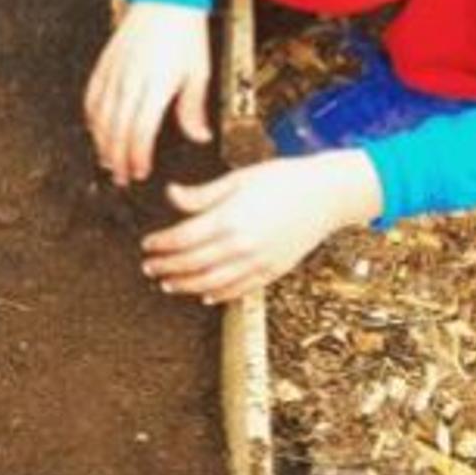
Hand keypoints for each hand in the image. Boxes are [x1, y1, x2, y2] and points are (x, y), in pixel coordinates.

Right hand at [85, 2, 211, 186]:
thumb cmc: (184, 33)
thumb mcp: (199, 72)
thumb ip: (193, 108)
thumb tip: (198, 136)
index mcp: (155, 85)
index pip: (139, 132)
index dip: (137, 156)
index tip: (140, 170)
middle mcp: (130, 81)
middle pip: (116, 130)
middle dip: (117, 158)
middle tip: (121, 176)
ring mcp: (113, 73)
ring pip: (99, 117)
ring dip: (101, 143)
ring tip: (106, 160)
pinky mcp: (104, 65)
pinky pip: (91, 97)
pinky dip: (91, 118)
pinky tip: (95, 130)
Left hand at [140, 152, 380, 303]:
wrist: (328, 193)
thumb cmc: (283, 179)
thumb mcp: (238, 179)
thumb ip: (202, 194)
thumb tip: (170, 194)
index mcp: (229, 218)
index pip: (182, 239)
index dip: (160, 244)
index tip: (147, 245)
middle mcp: (241, 244)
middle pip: (191, 263)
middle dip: (166, 267)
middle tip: (149, 267)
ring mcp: (258, 261)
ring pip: (211, 282)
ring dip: (185, 285)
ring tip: (168, 284)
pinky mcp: (273, 270)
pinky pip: (240, 289)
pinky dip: (219, 295)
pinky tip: (204, 295)